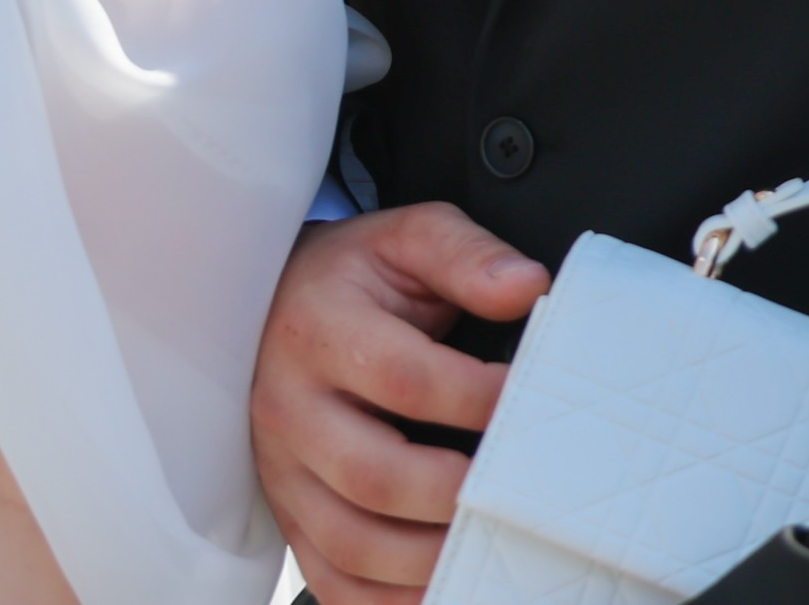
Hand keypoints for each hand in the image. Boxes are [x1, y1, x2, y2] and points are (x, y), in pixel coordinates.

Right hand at [252, 203, 550, 604]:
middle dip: (459, 496)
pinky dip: (389, 603)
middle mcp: (286, 405)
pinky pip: (332, 580)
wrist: (273, 302)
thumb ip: (468, 255)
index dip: (480, 401)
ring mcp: (280, 470)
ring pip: (349, 542)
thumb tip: (529, 287)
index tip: (535, 404)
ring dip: (430, 561)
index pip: (404, 379)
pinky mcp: (286, 514)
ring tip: (491, 548)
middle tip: (522, 494)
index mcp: (317, 328)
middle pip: (371, 475)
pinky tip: (443, 589)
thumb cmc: (356, 278)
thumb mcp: (407, 240)